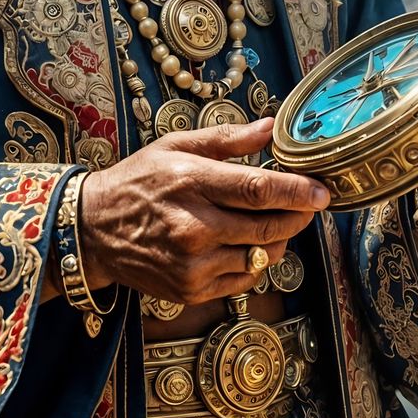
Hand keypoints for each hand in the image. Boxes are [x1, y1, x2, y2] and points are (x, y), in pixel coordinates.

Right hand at [76, 118, 328, 304]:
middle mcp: (194, 227)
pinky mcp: (191, 290)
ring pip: (261, 256)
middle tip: (308, 204)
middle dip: (298, 216)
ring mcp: (193, 264)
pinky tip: (244, 244)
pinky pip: (244, 279)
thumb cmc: (138, 181)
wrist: (93, 230)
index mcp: (191, 182)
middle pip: (269, 227)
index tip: (323, 191)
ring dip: (278, 239)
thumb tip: (270, 127)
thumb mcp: (176, 145)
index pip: (258, 189)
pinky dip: (255, 262)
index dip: (298, 192)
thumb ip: (226, 139)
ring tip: (271, 222)